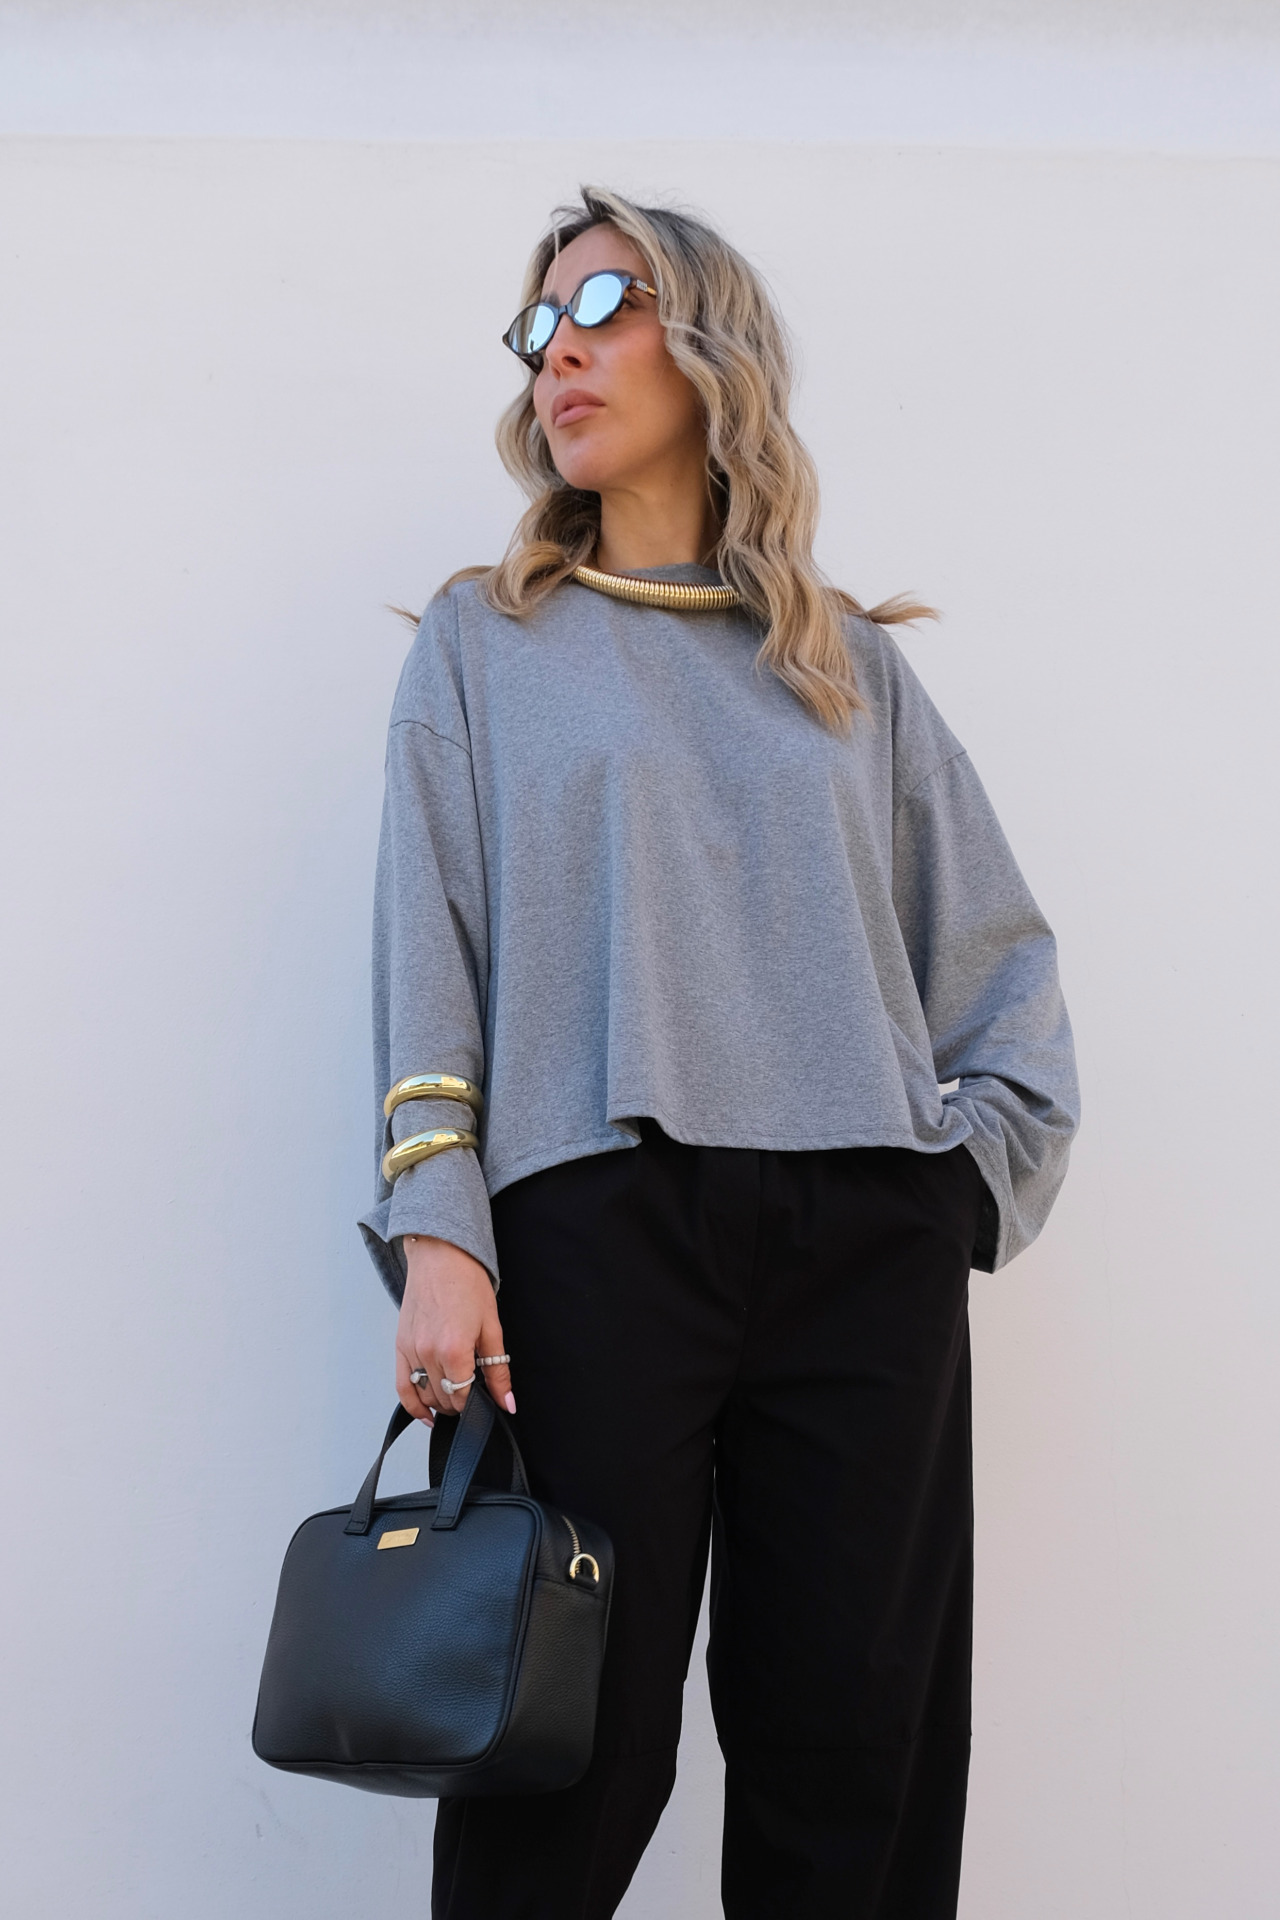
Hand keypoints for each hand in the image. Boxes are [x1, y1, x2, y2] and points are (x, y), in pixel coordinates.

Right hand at [395, 1234, 514, 1425]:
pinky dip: (412, 1405)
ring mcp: (410, 1350)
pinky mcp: (399, 1345)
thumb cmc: (467, 1284)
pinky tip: (426, 1413)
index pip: (463, 1398)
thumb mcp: (492, 1327)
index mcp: (454, 1350)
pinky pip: (401, 1386)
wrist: (441, 1256)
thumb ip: (498, 1371)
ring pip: (424, 1395)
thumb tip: (506, 1403)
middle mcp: (428, 1354)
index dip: (476, 1404)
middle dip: (459, 1404)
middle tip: (473, 1394)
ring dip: (439, 1403)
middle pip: (443, 1399)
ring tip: (454, 1397)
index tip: (484, 1399)